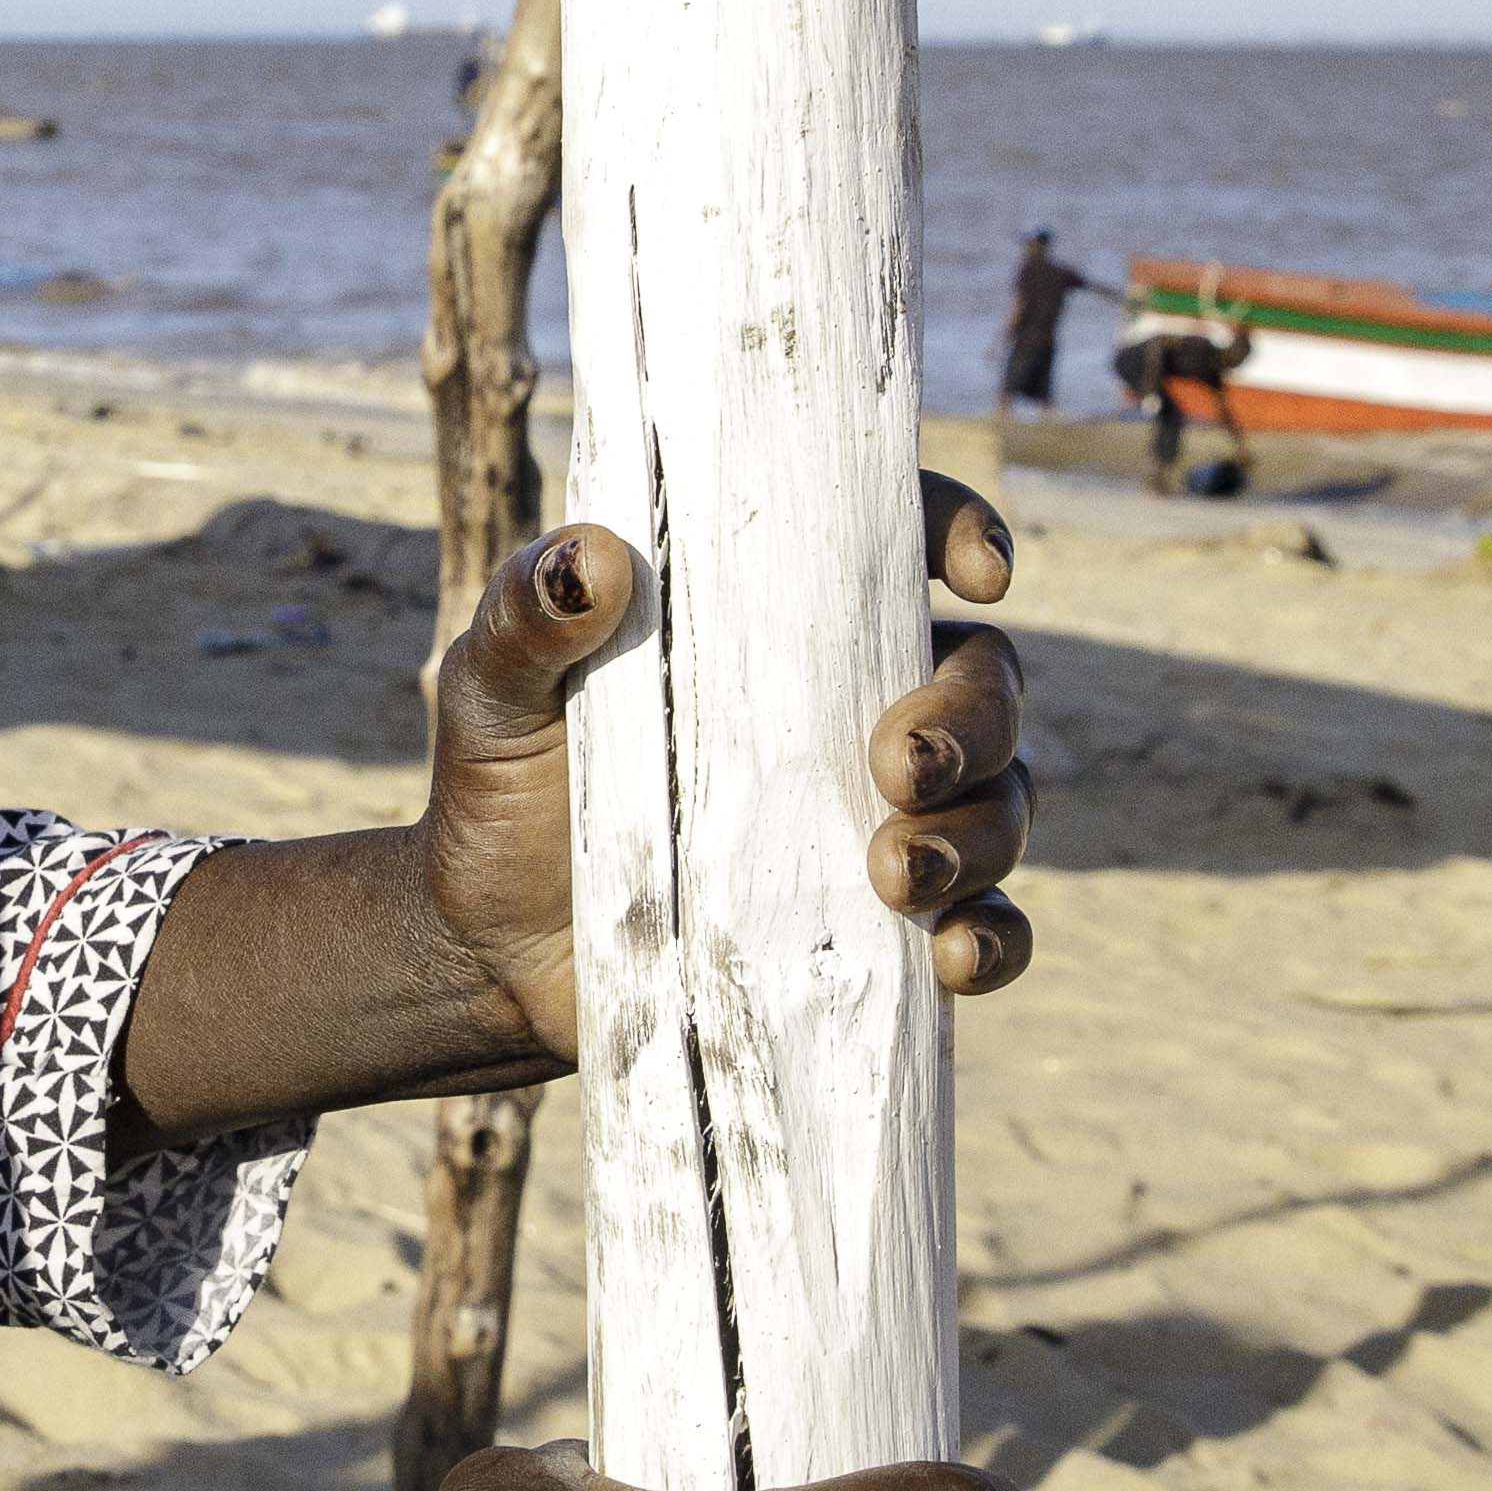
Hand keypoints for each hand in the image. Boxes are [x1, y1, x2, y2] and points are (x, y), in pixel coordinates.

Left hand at [425, 476, 1035, 1052]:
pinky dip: (997, 940)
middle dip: (973, 717)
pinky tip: (956, 957)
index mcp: (782, 624)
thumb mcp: (494, 688)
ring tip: (899, 872)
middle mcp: (857, 711)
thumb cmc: (504, 786)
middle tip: (898, 764)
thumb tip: (593, 558)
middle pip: (985, 682)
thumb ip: (530, 617)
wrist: (488, 950)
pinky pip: (990, 929)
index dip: (964, 533)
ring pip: (1002, 802)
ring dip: (979, 833)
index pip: (902, 547)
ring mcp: (880, 824)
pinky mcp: (880, 933)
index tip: (978, 570)